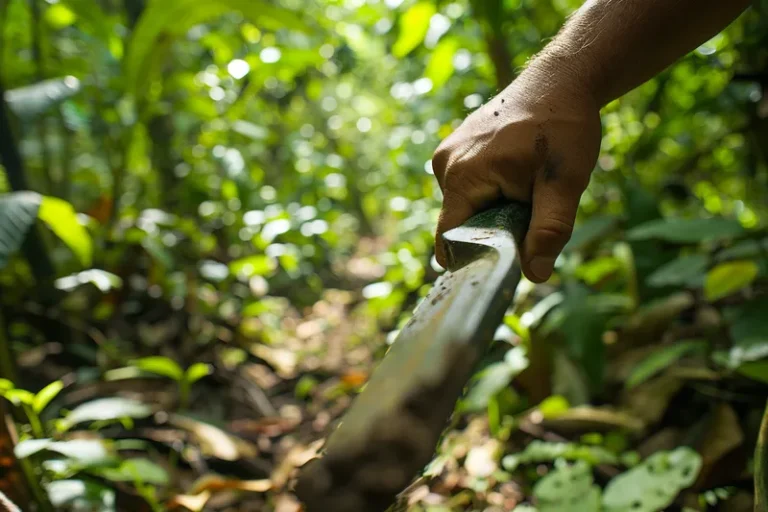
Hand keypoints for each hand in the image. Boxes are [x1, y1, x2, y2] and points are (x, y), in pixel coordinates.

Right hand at [432, 66, 601, 282]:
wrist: (562, 80)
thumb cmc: (563, 127)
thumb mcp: (564, 182)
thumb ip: (549, 230)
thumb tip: (535, 275)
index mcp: (461, 176)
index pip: (450, 238)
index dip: (473, 259)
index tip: (501, 266)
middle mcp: (445, 165)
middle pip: (462, 223)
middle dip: (494, 229)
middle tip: (532, 214)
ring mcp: (449, 153)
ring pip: (468, 205)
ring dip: (496, 210)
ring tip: (528, 187)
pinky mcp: (457, 147)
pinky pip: (470, 186)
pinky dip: (494, 192)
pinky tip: (519, 174)